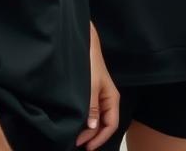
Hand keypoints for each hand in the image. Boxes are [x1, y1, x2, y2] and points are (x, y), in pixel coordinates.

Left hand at [77, 27, 119, 148]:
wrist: (85, 45)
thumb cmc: (90, 66)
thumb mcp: (90, 88)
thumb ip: (92, 108)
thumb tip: (91, 128)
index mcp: (112, 99)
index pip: (111, 125)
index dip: (99, 138)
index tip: (84, 147)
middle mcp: (107, 100)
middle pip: (104, 125)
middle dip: (92, 136)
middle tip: (75, 143)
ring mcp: (99, 97)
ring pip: (96, 120)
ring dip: (87, 130)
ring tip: (73, 136)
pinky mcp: (91, 94)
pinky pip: (91, 113)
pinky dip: (84, 121)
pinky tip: (75, 124)